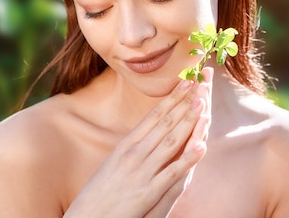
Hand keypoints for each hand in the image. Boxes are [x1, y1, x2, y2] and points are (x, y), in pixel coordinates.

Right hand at [64, 68, 212, 217]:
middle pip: (164, 123)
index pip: (153, 116)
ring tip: (203, 103)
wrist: (85, 217)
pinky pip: (172, 172)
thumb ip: (130, 150)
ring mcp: (141, 172)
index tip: (184, 83)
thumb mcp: (112, 164)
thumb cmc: (97, 193)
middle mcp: (133, 154)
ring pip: (170, 142)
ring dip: (188, 121)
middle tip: (199, 83)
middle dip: (184, 102)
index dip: (171, 98)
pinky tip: (202, 146)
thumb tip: (144, 137)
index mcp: (125, 145)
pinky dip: (188, 158)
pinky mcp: (147, 192)